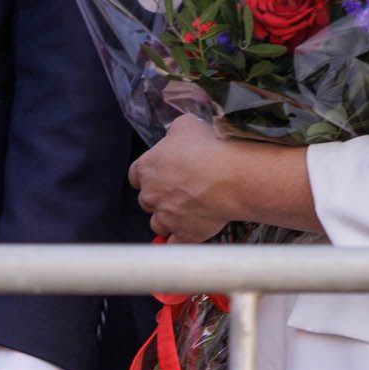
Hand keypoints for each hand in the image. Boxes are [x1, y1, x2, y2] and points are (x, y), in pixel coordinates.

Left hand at [128, 115, 246, 244]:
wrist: (233, 176)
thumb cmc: (210, 147)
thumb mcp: (187, 125)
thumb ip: (174, 135)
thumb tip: (175, 137)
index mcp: (148, 167)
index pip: (136, 176)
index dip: (149, 177)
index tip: (160, 177)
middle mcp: (151, 194)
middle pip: (147, 201)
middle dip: (160, 198)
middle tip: (182, 192)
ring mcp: (166, 217)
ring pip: (159, 224)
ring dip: (169, 219)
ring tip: (190, 212)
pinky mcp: (183, 234)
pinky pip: (175, 244)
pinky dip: (179, 241)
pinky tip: (189, 235)